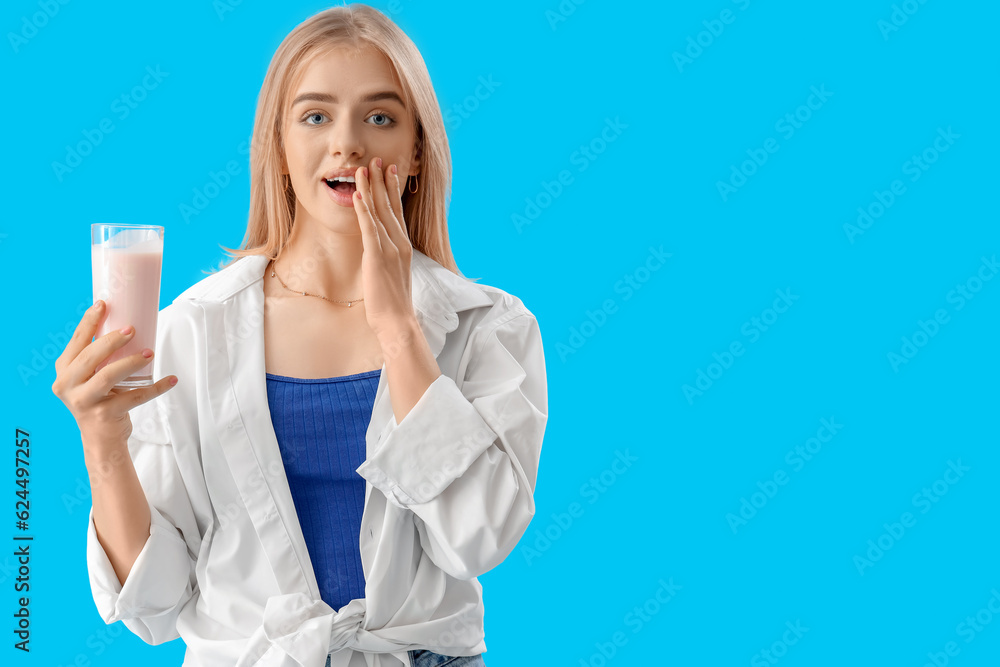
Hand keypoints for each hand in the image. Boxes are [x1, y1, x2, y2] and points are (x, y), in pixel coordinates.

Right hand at [51, 300, 176, 457]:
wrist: (101, 438)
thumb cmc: (100, 399)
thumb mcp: (91, 377)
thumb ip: (99, 357)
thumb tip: (126, 324)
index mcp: (64, 371)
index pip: (76, 341)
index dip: (89, 321)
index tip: (103, 304)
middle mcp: (68, 386)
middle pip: (90, 357)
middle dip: (111, 340)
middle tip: (132, 329)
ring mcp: (84, 401)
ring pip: (107, 376)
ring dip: (130, 362)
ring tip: (149, 352)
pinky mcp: (103, 415)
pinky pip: (134, 397)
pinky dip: (156, 387)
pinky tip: (171, 379)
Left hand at [353, 156, 415, 338]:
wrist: (398, 321)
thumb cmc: (393, 303)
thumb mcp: (392, 274)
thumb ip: (387, 258)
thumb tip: (379, 251)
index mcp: (403, 246)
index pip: (397, 212)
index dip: (392, 189)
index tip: (389, 170)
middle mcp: (399, 243)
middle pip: (390, 206)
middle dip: (382, 181)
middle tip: (377, 159)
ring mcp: (389, 249)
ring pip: (379, 212)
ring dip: (370, 188)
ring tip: (363, 168)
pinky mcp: (377, 257)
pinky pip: (369, 228)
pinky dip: (362, 210)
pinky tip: (356, 194)